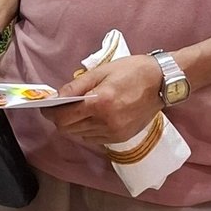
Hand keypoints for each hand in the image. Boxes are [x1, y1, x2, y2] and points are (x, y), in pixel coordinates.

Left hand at [51, 54, 165, 145]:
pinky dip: (88, 129)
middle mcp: (106, 122)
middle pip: (69, 129)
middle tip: (60, 106)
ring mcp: (115, 133)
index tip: (47, 106)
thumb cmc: (132, 71)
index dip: (50, 113)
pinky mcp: (121, 138)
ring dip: (74, 124)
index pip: (63, 117)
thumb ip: (75, 86)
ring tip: (79, 109)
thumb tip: (55, 97)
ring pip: (80, 135)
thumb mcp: (101, 72)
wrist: (163, 83)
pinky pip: (94, 139)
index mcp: (100, 103)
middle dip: (60, 119)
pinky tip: (93, 117)